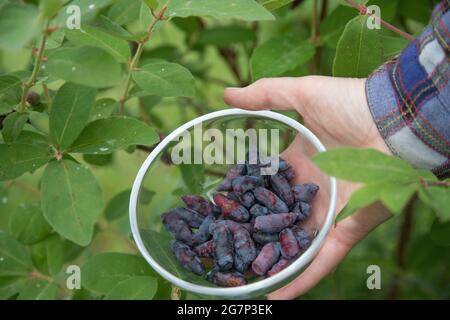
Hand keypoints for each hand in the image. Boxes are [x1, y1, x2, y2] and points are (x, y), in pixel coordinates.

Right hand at [224, 76, 392, 298]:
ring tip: (240, 279)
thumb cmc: (351, 104)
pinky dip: (300, 278)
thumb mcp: (302, 92)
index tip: (216, 203)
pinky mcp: (343, 230)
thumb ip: (265, 94)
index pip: (263, 183)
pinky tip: (275, 296)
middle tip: (220, 245)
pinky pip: (320, 260)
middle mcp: (309, 191)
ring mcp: (326, 213)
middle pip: (274, 217)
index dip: (241, 193)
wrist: (395, 121)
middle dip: (251, 231)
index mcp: (298, 163)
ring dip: (271, 261)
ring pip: (294, 243)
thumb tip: (226, 94)